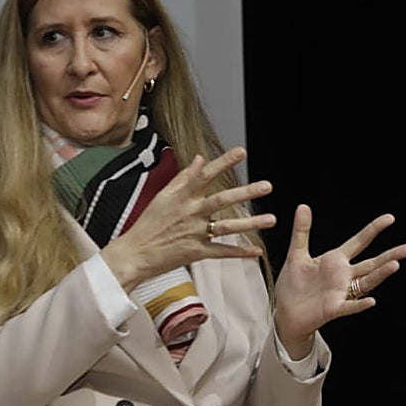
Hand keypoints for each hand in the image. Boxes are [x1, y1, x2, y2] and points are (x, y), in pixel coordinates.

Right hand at [101, 148, 276, 290]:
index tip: (241, 152)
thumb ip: (184, 178)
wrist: (135, 253)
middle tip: (267, 186)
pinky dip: (240, 252)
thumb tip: (200, 159)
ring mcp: (195, 232)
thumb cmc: (147, 224)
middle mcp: (191, 212)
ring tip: (271, 219)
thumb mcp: (162, 196)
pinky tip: (256, 251)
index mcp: (183, 197)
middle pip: (222, 200)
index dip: (224, 162)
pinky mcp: (196, 252)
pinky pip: (222, 252)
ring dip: (250, 223)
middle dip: (246, 192)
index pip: (206, 175)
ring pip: (227, 226)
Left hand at [272, 204, 405, 357]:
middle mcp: (343, 275)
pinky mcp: (333, 309)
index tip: (390, 218)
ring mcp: (341, 292)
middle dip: (390, 255)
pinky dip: (359, 304)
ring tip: (395, 265)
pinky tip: (371, 301)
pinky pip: (349, 306)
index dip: (374, 230)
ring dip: (381, 274)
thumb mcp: (296, 254)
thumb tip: (303, 206)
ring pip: (366, 282)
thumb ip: (301, 232)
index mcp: (336, 260)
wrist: (286, 312)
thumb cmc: (293, 285)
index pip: (359, 242)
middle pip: (372, 263)